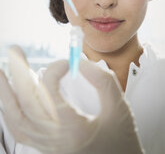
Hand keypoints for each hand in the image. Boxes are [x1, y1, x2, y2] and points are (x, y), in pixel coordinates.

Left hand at [0, 46, 143, 153]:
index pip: (51, 92)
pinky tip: (8, 99)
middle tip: (15, 51)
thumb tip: (81, 64)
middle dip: (19, 73)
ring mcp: (47, 146)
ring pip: (16, 118)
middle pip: (26, 102)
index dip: (56, 69)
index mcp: (72, 130)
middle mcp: (54, 140)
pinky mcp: (46, 148)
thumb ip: (103, 82)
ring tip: (1, 72)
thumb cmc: (122, 144)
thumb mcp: (120, 110)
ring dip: (5, 93)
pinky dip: (10, 112)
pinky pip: (19, 130)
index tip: (68, 62)